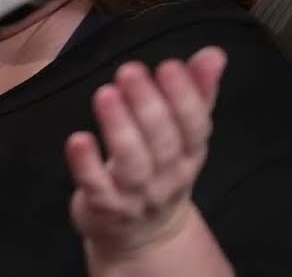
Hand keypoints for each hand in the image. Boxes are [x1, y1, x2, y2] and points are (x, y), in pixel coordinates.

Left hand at [65, 46, 226, 258]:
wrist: (143, 236)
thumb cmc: (161, 168)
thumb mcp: (184, 135)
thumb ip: (198, 93)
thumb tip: (214, 54)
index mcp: (190, 154)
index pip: (195, 127)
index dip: (185, 98)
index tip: (169, 66)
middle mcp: (168, 177)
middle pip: (163, 143)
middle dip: (148, 106)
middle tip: (130, 71)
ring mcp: (137, 196)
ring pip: (132, 165)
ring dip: (119, 129)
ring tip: (106, 94)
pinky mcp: (105, 208)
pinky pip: (97, 188)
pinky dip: (87, 165)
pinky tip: (77, 139)